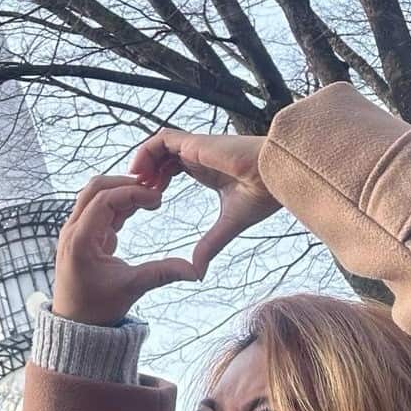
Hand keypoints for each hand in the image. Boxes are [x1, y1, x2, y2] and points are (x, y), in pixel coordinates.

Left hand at [53, 175, 198, 325]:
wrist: (75, 326)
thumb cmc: (97, 309)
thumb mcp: (131, 288)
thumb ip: (162, 273)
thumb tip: (196, 271)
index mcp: (79, 240)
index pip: (104, 199)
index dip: (133, 193)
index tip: (157, 199)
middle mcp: (72, 231)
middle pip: (95, 188)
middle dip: (125, 185)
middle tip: (153, 193)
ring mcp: (74, 232)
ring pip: (95, 196)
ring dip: (121, 193)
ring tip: (149, 200)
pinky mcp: (81, 237)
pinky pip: (98, 210)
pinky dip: (118, 205)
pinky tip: (139, 209)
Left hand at [130, 130, 279, 278]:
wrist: (276, 177)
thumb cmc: (263, 195)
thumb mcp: (228, 225)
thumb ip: (210, 245)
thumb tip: (198, 271)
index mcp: (204, 170)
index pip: (170, 168)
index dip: (155, 181)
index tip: (148, 202)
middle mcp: (198, 156)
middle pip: (160, 157)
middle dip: (144, 173)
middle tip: (134, 196)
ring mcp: (196, 147)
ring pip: (157, 147)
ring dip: (142, 163)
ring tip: (135, 185)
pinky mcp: (196, 142)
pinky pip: (162, 139)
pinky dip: (147, 152)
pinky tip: (141, 174)